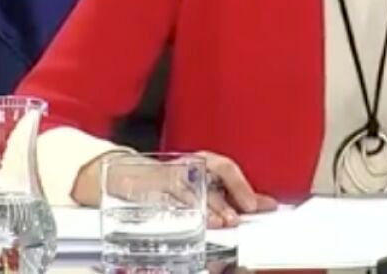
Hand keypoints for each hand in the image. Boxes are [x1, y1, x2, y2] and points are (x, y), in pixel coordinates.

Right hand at [72, 150, 277, 228]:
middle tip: (241, 215)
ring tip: (221, 222)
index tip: (258, 204)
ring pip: (192, 187)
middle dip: (229, 196)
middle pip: (212, 175)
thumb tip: (264, 205)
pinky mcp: (149, 188)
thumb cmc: (166, 182)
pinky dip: (181, 209)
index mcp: (199, 164)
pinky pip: (166, 197)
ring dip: (209, 206)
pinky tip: (190, 221)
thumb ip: (230, 195)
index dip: (241, 185)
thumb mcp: (199, 187)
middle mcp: (185, 166)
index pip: (224, 167)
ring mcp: (167, 175)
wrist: (121, 176)